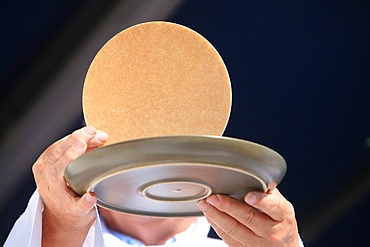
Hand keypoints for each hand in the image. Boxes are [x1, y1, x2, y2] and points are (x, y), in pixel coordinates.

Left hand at [32, 126, 107, 246]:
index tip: (82, 144)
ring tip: (96, 133)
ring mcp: (45, 165)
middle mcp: (44, 175)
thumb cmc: (73, 212)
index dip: (70, 154)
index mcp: (51, 187)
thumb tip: (91, 197)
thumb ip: (85, 205)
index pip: (57, 167)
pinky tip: (89, 137)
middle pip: (58, 152)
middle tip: (94, 132)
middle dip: (77, 139)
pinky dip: (75, 139)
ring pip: (60, 145)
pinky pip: (60, 144)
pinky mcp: (49, 159)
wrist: (63, 215)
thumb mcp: (81, 213)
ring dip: (78, 136)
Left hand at [197, 189, 299, 246]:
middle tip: (214, 197)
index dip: (261, 201)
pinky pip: (228, 238)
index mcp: (283, 215)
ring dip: (216, 216)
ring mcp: (258, 243)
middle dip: (228, 207)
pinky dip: (216, 225)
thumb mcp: (281, 205)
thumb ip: (268, 192)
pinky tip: (209, 215)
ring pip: (234, 230)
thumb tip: (250, 175)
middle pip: (248, 218)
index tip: (249, 195)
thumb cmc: (280, 221)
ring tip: (205, 204)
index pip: (274, 207)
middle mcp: (272, 231)